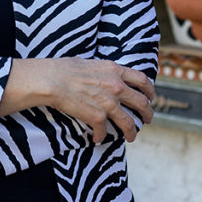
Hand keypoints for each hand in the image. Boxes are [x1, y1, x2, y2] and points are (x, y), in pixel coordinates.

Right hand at [0, 57, 153, 143]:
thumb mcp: (91, 63)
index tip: (150, 96)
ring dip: (132, 131)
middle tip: (147, 119)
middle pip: (141, 103)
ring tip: (132, 137)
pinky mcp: (98, 117)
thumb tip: (106, 77)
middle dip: (147, 113)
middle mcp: (117, 87)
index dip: (150, 90)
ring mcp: (109, 103)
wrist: (52, 80)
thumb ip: (104, 72)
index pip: (142, 80)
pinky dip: (102, 136)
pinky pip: (105, 131)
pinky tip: (98, 138)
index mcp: (115, 71)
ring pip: (129, 122)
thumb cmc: (65, 69)